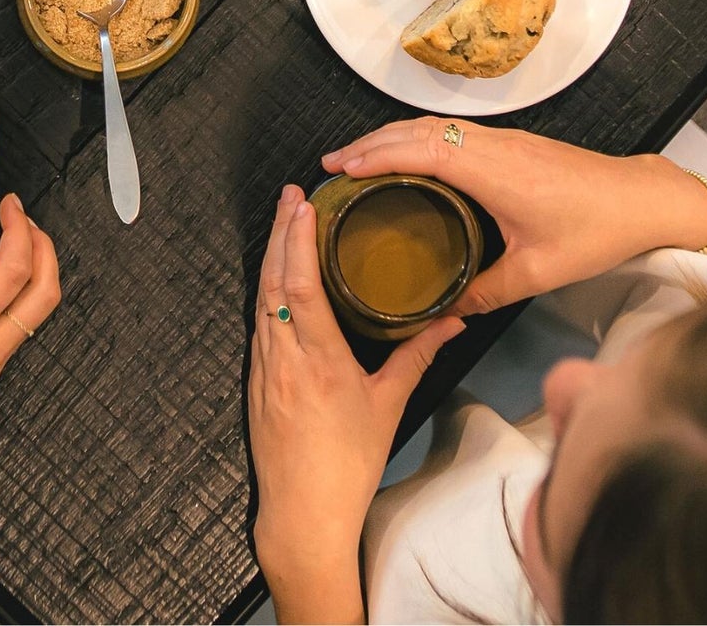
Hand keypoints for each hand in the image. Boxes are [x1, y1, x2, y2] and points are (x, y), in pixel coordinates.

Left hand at [249, 185, 462, 624]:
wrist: (303, 512)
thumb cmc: (346, 465)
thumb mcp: (389, 404)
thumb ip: (418, 355)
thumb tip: (452, 322)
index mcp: (318, 360)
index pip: (301, 283)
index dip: (299, 238)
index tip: (303, 204)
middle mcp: (284, 358)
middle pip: (274, 280)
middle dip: (281, 232)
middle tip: (292, 195)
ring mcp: (264, 368)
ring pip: (262, 298)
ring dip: (272, 256)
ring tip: (284, 222)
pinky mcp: (255, 381)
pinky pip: (259, 323)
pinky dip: (267, 290)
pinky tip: (275, 276)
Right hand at [323, 118, 706, 314]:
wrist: (644, 199)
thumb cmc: (597, 231)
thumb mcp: (537, 272)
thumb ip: (485, 291)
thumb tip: (445, 310)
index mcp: (494, 172)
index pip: (421, 151)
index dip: (377, 156)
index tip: (342, 169)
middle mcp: (495, 146)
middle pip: (418, 131)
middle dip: (371, 143)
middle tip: (333, 164)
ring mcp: (504, 139)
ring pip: (434, 126)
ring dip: (392, 137)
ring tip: (359, 158)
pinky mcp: (513, 142)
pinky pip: (452, 130)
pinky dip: (418, 138)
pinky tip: (407, 156)